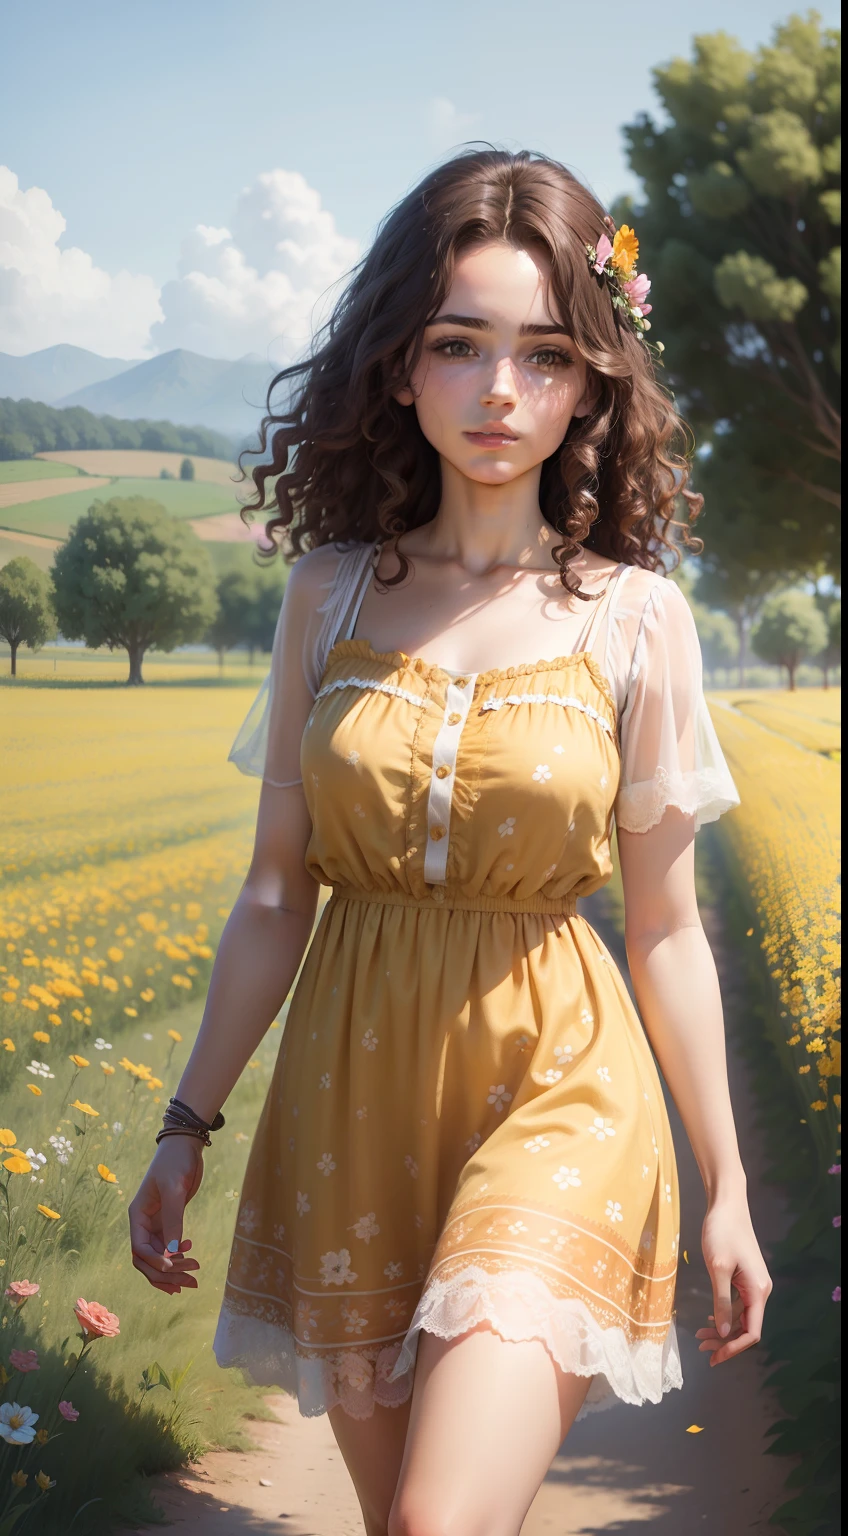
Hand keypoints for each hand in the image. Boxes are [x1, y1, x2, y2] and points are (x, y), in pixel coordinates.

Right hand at [128, 1135, 204, 1293]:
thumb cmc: (176, 1162)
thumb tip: (173, 1253)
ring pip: (159, 1257)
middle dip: (166, 1273)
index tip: (174, 1265)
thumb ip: (173, 1220)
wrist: (186, 1146)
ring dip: (174, 1270)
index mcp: (137, 1215)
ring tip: (193, 1278)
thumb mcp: (174, 1189)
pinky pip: (168, 1248)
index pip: (139, 1249)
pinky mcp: (169, 1222)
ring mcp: (156, 1224)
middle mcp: (143, 1223)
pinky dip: (178, 1257)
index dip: (155, 1262)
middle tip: (189, 1282)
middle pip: (147, 1259)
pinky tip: (191, 1256)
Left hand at [696, 1196, 772, 1365]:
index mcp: (758, 1291)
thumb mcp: (718, 1268)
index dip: (733, 1348)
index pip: (751, 1332)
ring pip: (741, 1317)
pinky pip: (738, 1304)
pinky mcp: (745, 1277)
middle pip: (747, 1327)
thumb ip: (722, 1302)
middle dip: (725, 1341)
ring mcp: (753, 1284)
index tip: (714, 1356)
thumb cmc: (721, 1232)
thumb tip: (724, 1332)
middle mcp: (760, 1290)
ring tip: (701, 1336)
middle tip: (701, 1346)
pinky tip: (710, 1317)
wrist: (727, 1205)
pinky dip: (725, 1314)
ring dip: (723, 1329)